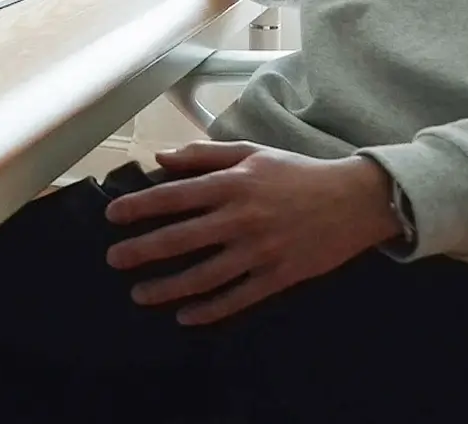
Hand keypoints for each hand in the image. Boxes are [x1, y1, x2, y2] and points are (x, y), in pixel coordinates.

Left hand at [105, 142, 401, 324]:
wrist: (355, 200)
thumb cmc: (298, 172)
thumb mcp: (252, 152)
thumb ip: (204, 155)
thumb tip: (161, 157)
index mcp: (232, 184)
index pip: (174, 197)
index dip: (139, 207)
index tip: (112, 217)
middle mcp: (241, 218)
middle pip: (180, 239)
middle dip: (141, 251)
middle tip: (113, 260)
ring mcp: (259, 251)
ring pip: (203, 275)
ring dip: (166, 287)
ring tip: (139, 294)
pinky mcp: (278, 276)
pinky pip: (237, 298)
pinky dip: (209, 310)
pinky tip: (185, 316)